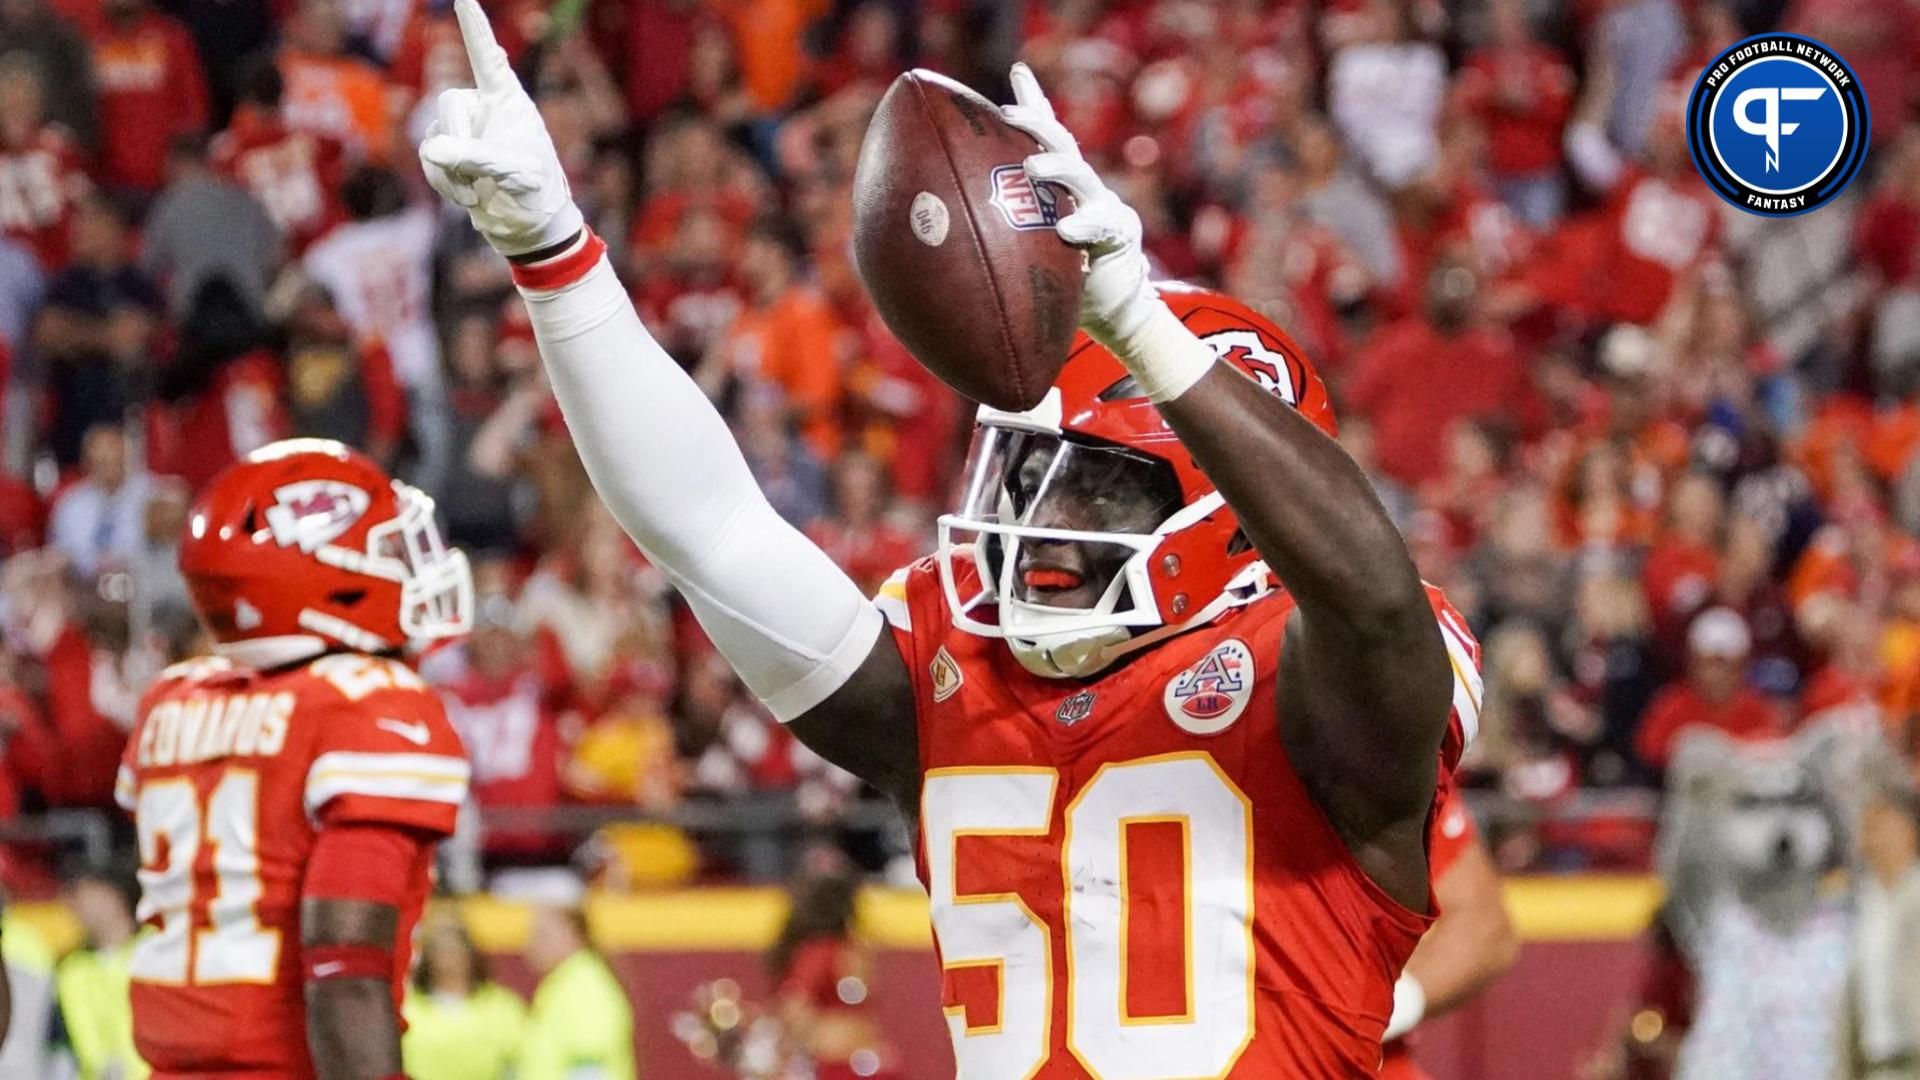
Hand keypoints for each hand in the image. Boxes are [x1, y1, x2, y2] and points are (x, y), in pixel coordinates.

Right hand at [419, 0, 583, 256]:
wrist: (530, 229)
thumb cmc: (536, 195)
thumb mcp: (513, 174)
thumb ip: (476, 157)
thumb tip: (432, 149)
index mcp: (510, 102)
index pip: (487, 57)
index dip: (474, 27)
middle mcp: (485, 110)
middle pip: (449, 102)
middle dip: (458, 140)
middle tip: (477, 173)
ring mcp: (466, 133)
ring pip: (433, 136)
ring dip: (451, 171)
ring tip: (480, 192)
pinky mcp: (452, 157)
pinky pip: (429, 159)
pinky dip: (443, 182)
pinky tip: (468, 198)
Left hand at [999, 63, 1160, 351]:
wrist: (1112, 315)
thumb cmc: (1060, 286)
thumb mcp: (1019, 258)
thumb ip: (992, 242)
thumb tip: (925, 240)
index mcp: (1059, 188)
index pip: (1046, 137)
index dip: (1034, 103)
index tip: (1018, 71)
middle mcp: (1082, 188)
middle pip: (1060, 143)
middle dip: (1035, 122)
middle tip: (1007, 112)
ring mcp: (1103, 205)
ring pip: (1080, 174)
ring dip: (1055, 167)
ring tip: (1032, 167)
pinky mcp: (1120, 232)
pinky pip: (1102, 223)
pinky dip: (1083, 222)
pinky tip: (1066, 228)